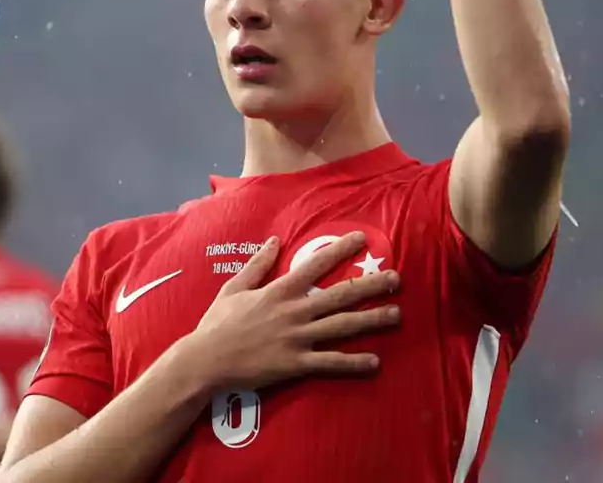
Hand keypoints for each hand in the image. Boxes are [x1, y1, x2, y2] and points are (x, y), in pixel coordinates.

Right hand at [186, 233, 399, 391]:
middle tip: (396, 278)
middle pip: (340, 295)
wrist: (206, 360)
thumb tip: (275, 240)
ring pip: (342, 327)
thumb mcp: (234, 287)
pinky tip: (375, 362)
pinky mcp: (296, 364)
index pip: (316, 264)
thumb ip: (258, 264)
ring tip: (397, 314)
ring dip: (372, 320)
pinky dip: (353, 363)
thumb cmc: (217, 323)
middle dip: (370, 286)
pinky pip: (330, 363)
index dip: (340, 250)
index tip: (362, 239)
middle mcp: (294, 311)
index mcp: (279, 290)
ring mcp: (297, 338)